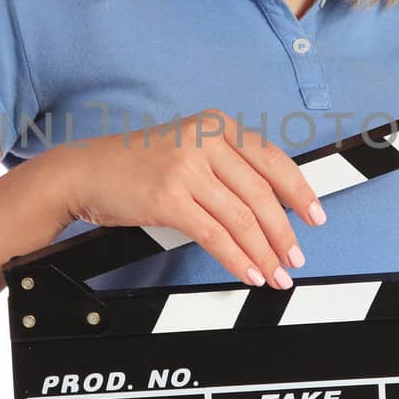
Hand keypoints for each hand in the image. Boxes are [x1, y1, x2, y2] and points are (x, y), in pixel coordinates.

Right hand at [45, 107, 326, 289]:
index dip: (299, 191)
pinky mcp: (169, 197)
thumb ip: (223, 165)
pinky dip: (236, 258)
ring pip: (241, 217)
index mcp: (214, 124)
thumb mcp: (185, 148)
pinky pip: (215, 234)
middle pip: (261, 193)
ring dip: (263, 252)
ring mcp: (186, 167)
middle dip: (284, 231)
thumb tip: (266, 205)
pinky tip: (247, 272)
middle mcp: (204, 139)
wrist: (83, 172)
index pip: (271, 159)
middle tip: (295, 257)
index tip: (315, 216)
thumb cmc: (134, 165)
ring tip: (275, 273)